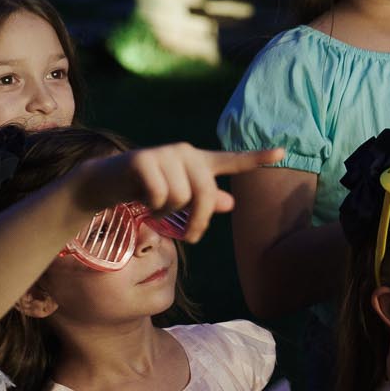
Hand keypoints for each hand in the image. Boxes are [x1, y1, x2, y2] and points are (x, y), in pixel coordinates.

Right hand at [77, 144, 284, 244]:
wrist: (104, 183)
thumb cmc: (146, 192)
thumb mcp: (178, 200)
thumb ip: (205, 202)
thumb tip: (230, 202)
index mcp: (200, 162)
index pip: (233, 161)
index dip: (258, 158)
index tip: (284, 153)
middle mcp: (186, 153)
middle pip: (206, 194)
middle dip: (198, 221)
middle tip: (189, 237)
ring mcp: (166, 153)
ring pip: (181, 197)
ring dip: (167, 213)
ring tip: (156, 208)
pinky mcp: (144, 158)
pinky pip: (160, 195)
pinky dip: (152, 207)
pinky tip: (142, 202)